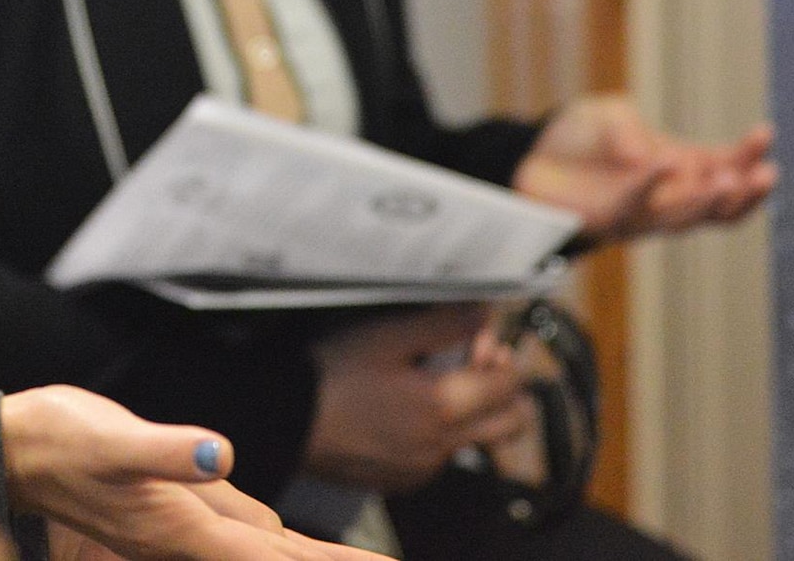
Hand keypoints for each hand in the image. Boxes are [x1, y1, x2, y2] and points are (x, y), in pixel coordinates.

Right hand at [0, 385, 390, 558]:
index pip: (273, 560)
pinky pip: (236, 530)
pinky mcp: (172, 507)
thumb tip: (221, 455)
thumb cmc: (57, 442)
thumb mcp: (109, 440)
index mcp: (182, 529)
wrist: (14, 450)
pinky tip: (283, 541)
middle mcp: (187, 538)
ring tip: (356, 559)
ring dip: (308, 557)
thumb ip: (165, 452)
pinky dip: (271, 541)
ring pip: (261, 549)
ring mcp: (180, 527)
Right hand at [303, 304, 528, 492]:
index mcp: (441, 407)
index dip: (501, 355)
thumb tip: (483, 314)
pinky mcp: (402, 479)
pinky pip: (440, 457)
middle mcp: (440, 446)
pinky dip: (437, 432)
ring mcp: (422, 468)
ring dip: (471, 410)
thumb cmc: (326, 373)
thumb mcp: (385, 335)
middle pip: (511, 424)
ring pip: (476, 440)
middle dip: (504, 389)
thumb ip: (443, 325)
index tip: (476, 338)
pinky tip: (403, 409)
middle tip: (474, 363)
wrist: (282, 418)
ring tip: (430, 383)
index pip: (510, 385)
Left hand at [512, 95, 775, 241]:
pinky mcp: (607, 221)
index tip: (765, 133)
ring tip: (729, 180)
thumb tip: (655, 159)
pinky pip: (633, 206)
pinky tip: (660, 165)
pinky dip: (648, 186)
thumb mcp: (608, 116)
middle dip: (747, 192)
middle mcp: (666, 197)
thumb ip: (631, 129)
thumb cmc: (576, 139)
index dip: (748, 154)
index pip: (724, 166)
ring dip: (709, 201)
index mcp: (679, 169)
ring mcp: (640, 214)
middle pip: (719, 205)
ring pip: (686, 218)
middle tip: (766, 174)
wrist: (528, 158)